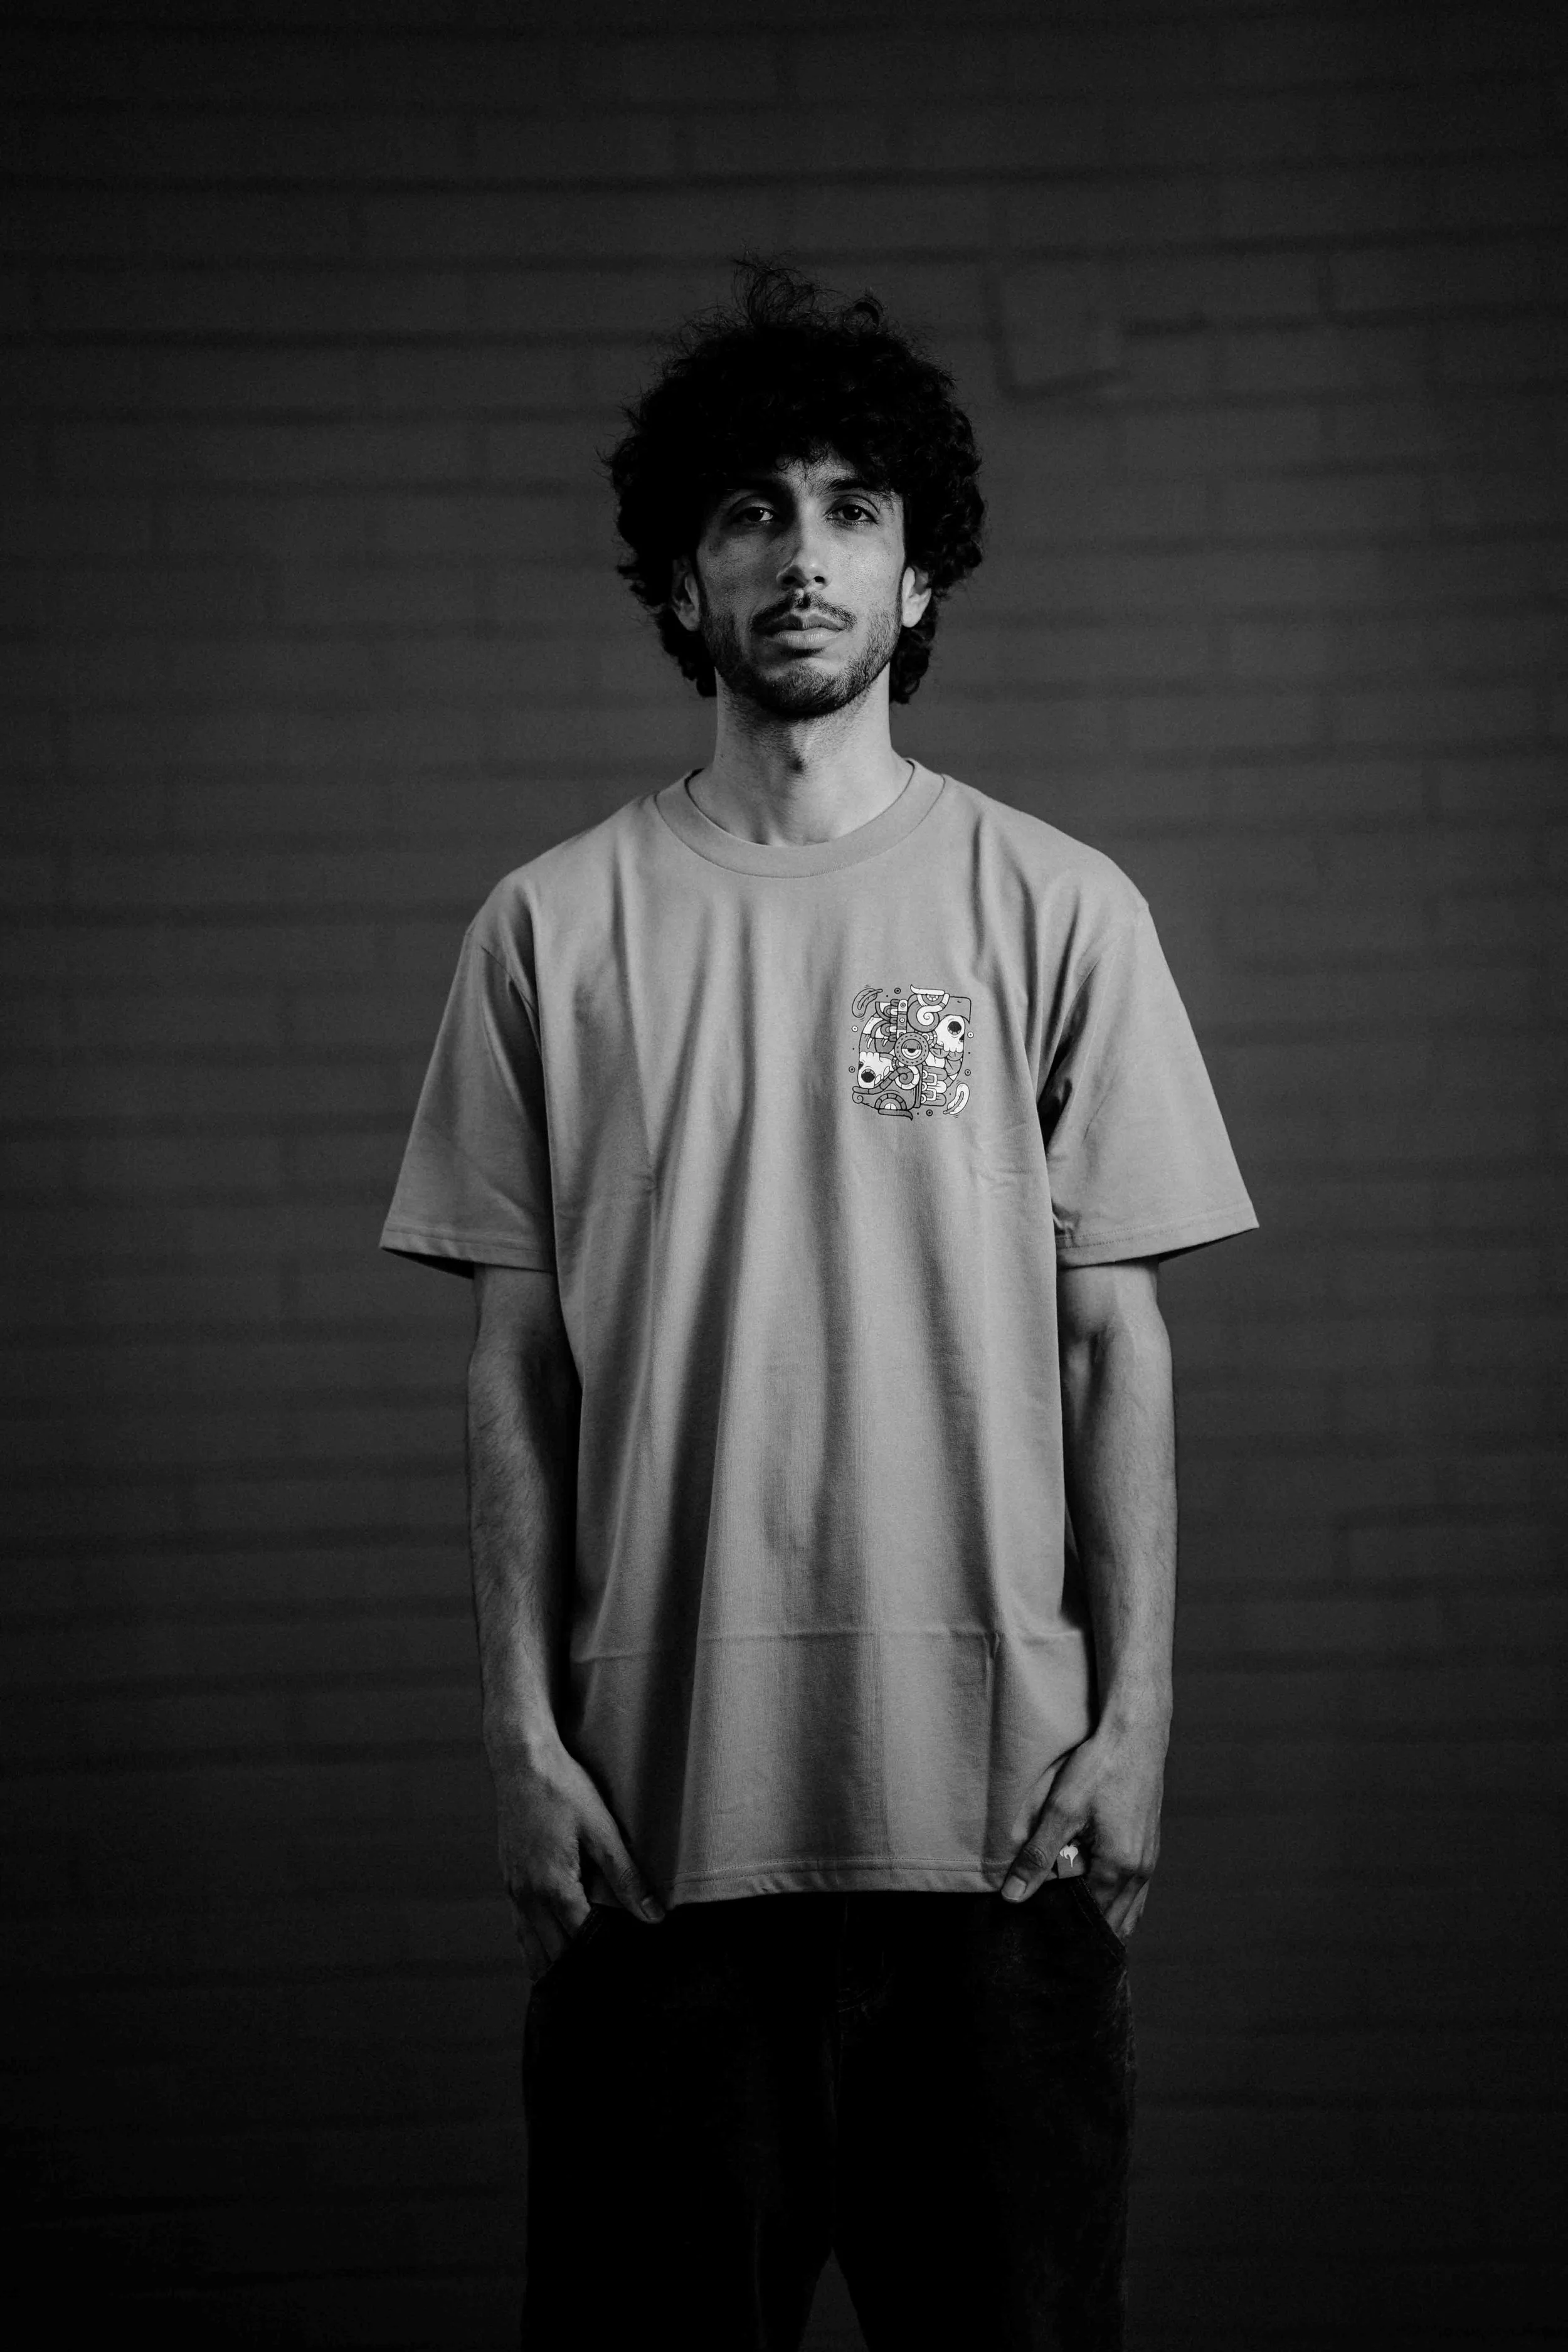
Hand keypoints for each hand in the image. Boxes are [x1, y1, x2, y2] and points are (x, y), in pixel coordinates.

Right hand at [489, 1736, 662, 1978]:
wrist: (520, 1760)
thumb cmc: (564, 1789)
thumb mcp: (602, 1831)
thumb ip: (627, 1877)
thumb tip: (653, 1917)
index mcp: (553, 1888)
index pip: (580, 1945)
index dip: (602, 1963)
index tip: (621, 1980)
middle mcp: (527, 1895)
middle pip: (552, 1955)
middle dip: (576, 1974)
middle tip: (600, 1992)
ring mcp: (513, 1888)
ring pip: (529, 1946)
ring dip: (552, 1965)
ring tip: (576, 1985)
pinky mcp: (509, 1877)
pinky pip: (520, 1925)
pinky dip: (535, 1943)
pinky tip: (551, 1946)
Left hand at [1001, 1717, 1167, 1939]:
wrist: (1136, 1733)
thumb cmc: (1099, 1767)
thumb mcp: (1061, 1810)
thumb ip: (1038, 1857)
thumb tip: (1013, 1897)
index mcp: (1119, 1867)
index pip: (1091, 1919)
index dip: (1065, 1928)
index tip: (1041, 1933)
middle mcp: (1140, 1871)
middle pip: (1114, 1922)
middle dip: (1086, 1930)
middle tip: (1053, 1931)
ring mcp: (1149, 1860)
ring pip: (1128, 1910)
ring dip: (1103, 1917)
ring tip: (1071, 1917)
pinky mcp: (1150, 1846)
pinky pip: (1136, 1892)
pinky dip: (1117, 1901)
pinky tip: (1095, 1893)